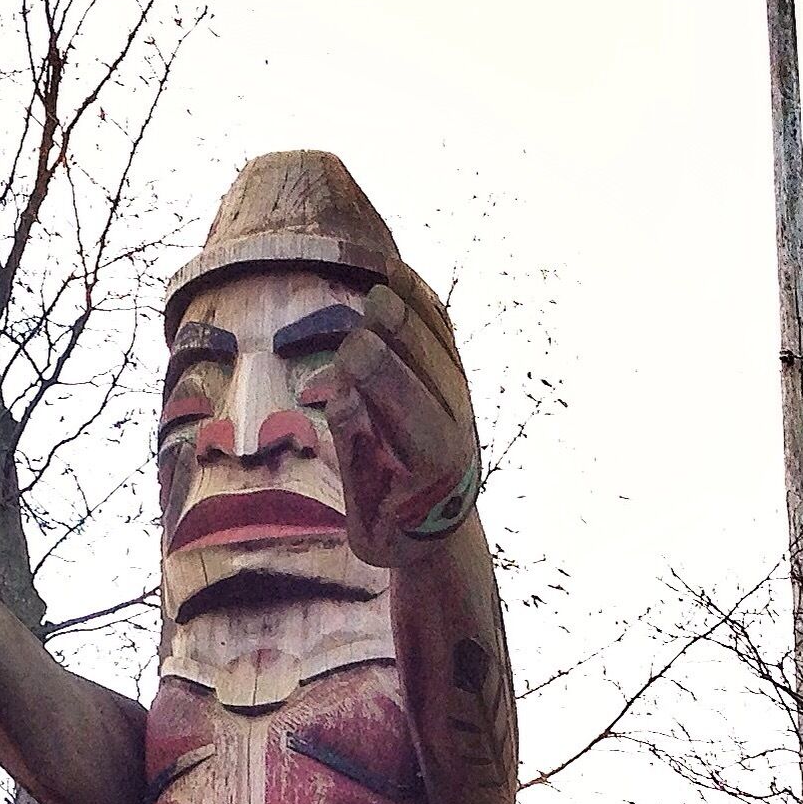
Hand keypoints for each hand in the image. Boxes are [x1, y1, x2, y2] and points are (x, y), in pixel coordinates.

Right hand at [299, 284, 482, 571]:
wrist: (438, 527)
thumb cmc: (390, 525)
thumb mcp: (365, 514)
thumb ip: (355, 456)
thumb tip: (341, 397)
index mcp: (433, 468)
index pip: (412, 411)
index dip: (384, 377)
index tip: (352, 351)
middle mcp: (457, 425)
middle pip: (431, 367)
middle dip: (400, 337)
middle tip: (372, 309)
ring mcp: (461, 397)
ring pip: (439, 344)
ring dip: (410, 310)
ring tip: (381, 283)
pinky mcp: (456, 377)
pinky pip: (442, 330)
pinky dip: (420, 300)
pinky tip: (393, 276)